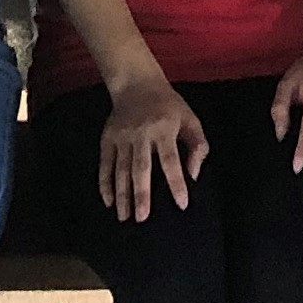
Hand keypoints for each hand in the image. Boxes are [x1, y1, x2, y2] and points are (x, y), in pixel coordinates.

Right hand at [97, 76, 210, 221]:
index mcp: (164, 129)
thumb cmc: (169, 106)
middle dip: (141, 194)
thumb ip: (197, 146)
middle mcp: (141, 134)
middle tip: (143, 219)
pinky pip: (105, 164)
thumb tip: (193, 175)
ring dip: (121, 194)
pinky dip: (105, 183)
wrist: (137, 83)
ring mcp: (122, 137)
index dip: (177, 183)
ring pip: (121, 169)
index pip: (170, 161)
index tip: (182, 204)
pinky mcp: (107, 138)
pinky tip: (108, 201)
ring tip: (125, 217)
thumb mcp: (190, 119)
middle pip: (141, 168)